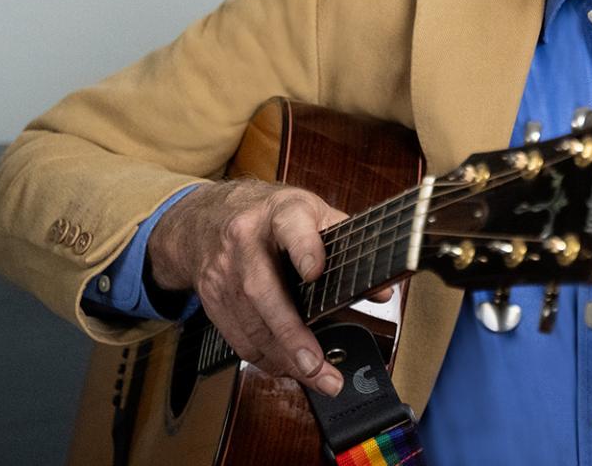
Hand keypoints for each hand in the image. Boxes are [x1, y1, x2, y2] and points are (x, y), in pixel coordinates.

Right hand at [147, 179, 392, 396]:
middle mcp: (246, 241)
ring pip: (249, 323)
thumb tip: (382, 292)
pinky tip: (286, 366)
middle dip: (291, 334)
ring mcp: (223, 271)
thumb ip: (348, 247)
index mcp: (280, 213)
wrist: (210, 219)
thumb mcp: (313, 215)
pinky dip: (263, 358)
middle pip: (263, 290)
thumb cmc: (273, 218)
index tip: (317, 272)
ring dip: (283, 358)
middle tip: (317, 366)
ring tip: (316, 378)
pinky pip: (236, 337)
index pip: (292, 227)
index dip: (304, 249)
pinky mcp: (211, 298)